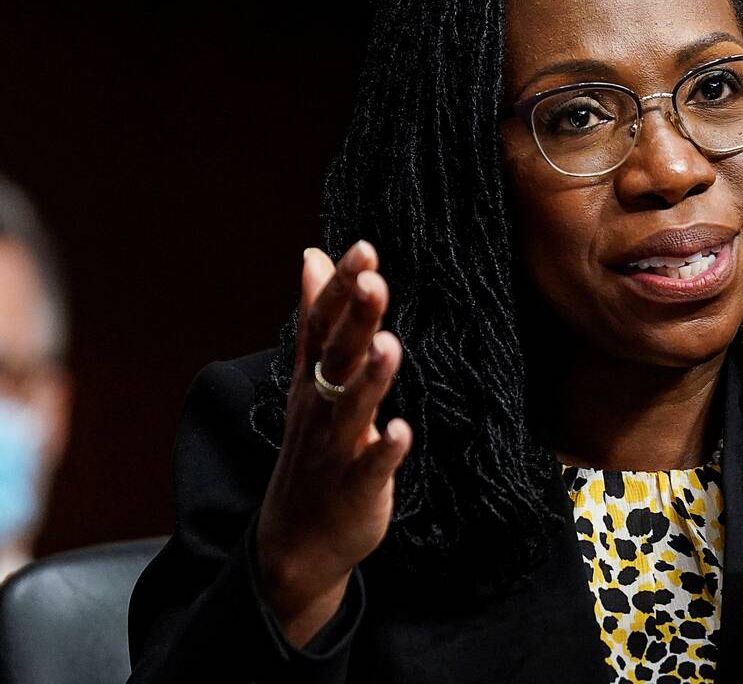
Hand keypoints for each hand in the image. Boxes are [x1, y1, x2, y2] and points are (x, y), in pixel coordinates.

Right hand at [255, 240, 412, 644]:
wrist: (296, 540)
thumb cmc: (314, 446)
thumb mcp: (310, 378)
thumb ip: (318, 317)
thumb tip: (313, 254)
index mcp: (313, 380)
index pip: (322, 325)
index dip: (340, 288)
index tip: (363, 249)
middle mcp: (320, 409)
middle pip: (336, 358)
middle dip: (354, 320)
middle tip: (373, 280)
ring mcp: (335, 450)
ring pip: (351, 409)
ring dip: (371, 378)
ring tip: (389, 345)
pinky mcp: (355, 491)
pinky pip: (370, 470)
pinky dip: (384, 451)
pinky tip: (401, 431)